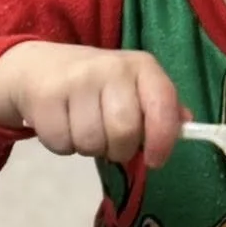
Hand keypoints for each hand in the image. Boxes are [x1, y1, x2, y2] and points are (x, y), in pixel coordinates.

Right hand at [0, 43, 184, 165]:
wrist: (39, 67)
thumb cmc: (97, 85)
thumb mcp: (134, 87)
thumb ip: (161, 108)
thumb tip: (186, 125)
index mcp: (141, 66)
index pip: (162, 105)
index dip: (163, 140)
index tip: (155, 160)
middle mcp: (110, 68)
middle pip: (124, 132)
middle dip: (120, 150)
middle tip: (111, 141)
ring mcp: (75, 81)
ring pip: (91, 143)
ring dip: (90, 148)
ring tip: (85, 128)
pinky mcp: (45, 98)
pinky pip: (62, 144)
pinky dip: (63, 146)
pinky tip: (64, 125)